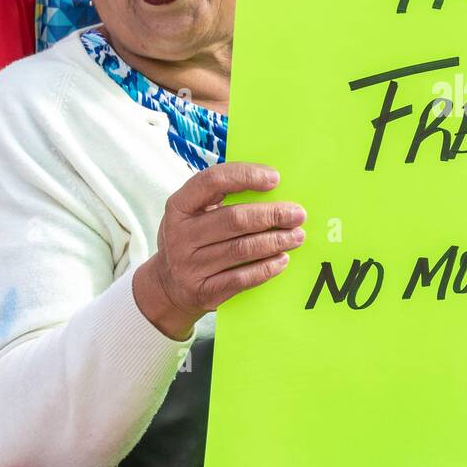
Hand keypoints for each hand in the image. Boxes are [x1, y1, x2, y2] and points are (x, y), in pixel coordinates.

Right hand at [134, 162, 306, 339]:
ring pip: (241, 250)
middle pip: (234, 219)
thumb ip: (224, 197)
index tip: (275, 178)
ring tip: (296, 236)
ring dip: (275, 241)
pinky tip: (282, 260)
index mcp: (178, 206)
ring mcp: (189, 266)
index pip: (212, 181)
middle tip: (298, 215)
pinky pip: (241, 278)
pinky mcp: (203, 291)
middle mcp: (180, 235)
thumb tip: (273, 186)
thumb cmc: (193, 239)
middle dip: (272, 215)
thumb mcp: (195, 213)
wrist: (167, 286)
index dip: (245, 176)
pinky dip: (266, 268)